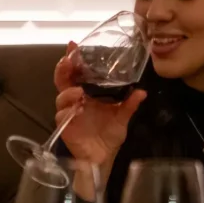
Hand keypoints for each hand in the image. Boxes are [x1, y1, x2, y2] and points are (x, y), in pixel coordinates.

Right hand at [53, 42, 146, 166]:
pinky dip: (67, 112)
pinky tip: (75, 110)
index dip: (73, 59)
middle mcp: (75, 101)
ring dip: (68, 93)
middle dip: (62, 69)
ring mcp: (69, 113)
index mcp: (87, 94)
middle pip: (62, 81)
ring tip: (79, 92)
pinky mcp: (65, 127)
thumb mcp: (122, 117)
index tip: (73, 45)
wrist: (103, 157)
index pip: (76, 73)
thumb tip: (142, 92)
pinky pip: (62, 117)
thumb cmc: (109, 134)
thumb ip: (129, 105)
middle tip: (67, 62)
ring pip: (61, 98)